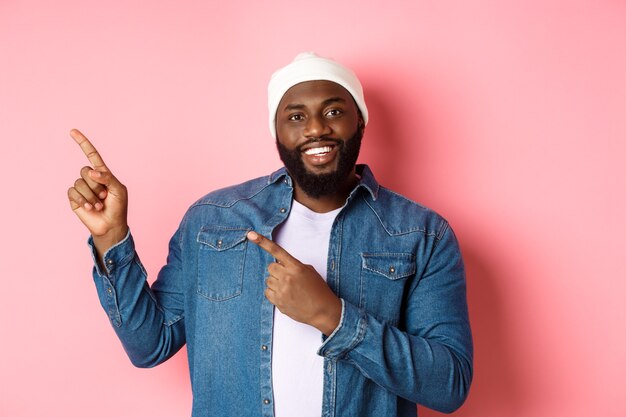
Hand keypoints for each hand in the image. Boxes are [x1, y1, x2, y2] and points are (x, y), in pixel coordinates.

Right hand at [67, 129, 128, 258]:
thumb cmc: (118, 207)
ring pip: (80, 182)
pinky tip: (91, 208)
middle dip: (96, 185)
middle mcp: (90, 179)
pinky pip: (73, 192)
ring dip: (92, 196)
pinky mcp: (74, 199)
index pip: (91, 155)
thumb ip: (108, 177)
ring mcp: (81, 188)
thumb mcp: (119, 190)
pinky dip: (83, 201)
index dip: (83, 143)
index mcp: (102, 174)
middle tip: (105, 196)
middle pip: (85, 170)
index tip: (73, 131)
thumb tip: (91, 171)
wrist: (111, 225)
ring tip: (99, 204)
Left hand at [247, 231, 341, 335]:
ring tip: (289, 288)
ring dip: (276, 282)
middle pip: (270, 267)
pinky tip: (285, 295)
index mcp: (296, 267)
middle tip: (287, 277)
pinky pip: (267, 292)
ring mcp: (282, 290)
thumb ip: (294, 265)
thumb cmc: (318, 290)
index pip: (277, 251)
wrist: (323, 311)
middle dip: (277, 271)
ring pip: (268, 280)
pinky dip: (274, 293)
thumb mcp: (309, 271)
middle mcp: (287, 277)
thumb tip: (280, 265)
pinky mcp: (278, 302)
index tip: (251, 235)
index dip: (262, 242)